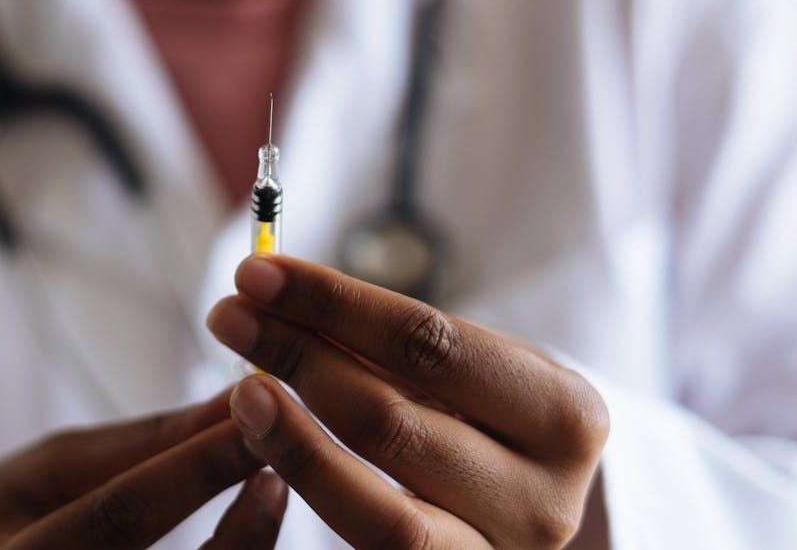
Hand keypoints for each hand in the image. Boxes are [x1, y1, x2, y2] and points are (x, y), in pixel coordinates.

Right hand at [0, 390, 288, 548]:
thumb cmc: (7, 521)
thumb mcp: (51, 469)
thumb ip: (142, 443)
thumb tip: (232, 401)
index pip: (118, 517)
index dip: (192, 469)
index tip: (252, 420)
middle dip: (241, 526)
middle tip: (283, 464)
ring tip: (272, 495)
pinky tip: (253, 536)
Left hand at [207, 256, 608, 548]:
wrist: (534, 505)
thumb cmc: (495, 416)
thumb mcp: (474, 370)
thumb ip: (398, 346)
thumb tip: (282, 301)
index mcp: (566, 416)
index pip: (429, 344)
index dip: (333, 305)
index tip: (260, 274)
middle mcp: (546, 499)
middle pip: (393, 421)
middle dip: (298, 359)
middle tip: (231, 318)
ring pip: (381, 511)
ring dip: (293, 440)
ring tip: (240, 387)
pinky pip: (370, 547)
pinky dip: (311, 492)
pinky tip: (267, 445)